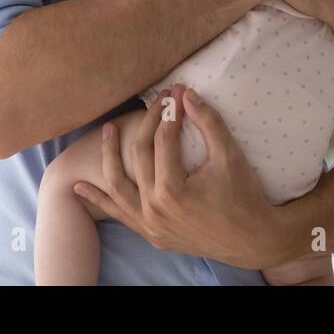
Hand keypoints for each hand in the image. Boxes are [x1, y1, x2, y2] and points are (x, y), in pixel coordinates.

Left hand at [72, 84, 287, 271]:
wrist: (253, 241)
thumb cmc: (244, 197)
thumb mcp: (230, 156)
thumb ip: (208, 122)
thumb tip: (187, 95)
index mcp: (172, 188)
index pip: (163, 139)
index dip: (170, 111)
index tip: (176, 92)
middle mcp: (154, 208)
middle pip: (140, 154)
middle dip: (149, 122)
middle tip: (158, 100)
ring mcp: (150, 224)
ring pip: (118, 185)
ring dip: (109, 156)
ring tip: (106, 130)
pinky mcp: (151, 234)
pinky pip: (120, 214)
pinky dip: (99, 200)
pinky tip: (80, 187)